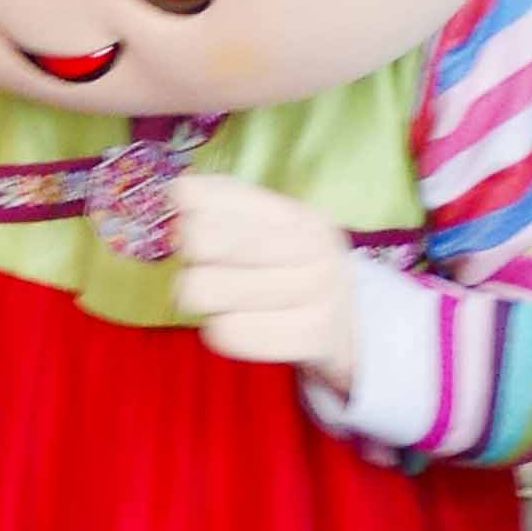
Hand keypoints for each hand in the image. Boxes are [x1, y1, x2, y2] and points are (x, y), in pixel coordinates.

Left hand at [167, 172, 361, 386]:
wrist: (352, 326)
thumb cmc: (293, 272)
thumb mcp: (271, 228)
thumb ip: (223, 205)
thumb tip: (179, 195)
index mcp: (296, 213)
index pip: (212, 197)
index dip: (187, 217)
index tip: (192, 232)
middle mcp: (312, 245)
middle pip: (202, 242)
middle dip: (191, 261)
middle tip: (206, 274)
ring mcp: (317, 291)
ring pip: (207, 291)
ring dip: (204, 302)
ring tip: (224, 303)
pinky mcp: (312, 335)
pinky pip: (228, 333)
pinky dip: (221, 331)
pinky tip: (237, 324)